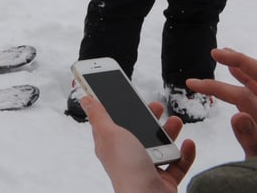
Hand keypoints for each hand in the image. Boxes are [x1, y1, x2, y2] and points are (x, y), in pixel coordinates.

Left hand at [80, 96, 194, 192]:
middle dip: (149, 118)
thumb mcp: (110, 133)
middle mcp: (128, 157)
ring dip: (169, 133)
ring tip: (176, 122)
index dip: (119, 108)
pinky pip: (178, 164)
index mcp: (111, 145)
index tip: (128, 95)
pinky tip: (189, 143)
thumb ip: (99, 116)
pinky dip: (185, 154)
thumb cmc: (127, 167)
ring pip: (160, 146)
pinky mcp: (164, 180)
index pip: (112, 123)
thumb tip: (86, 99)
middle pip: (139, 133)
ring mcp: (147, 169)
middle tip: (158, 106)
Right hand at [187, 47, 256, 157]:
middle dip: (237, 62)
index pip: (250, 85)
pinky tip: (236, 73)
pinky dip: (245, 80)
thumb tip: (237, 116)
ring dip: (241, 67)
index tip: (208, 66)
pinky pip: (254, 94)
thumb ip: (250, 136)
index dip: (231, 70)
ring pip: (255, 83)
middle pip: (256, 78)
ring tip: (224, 54)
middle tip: (216, 52)